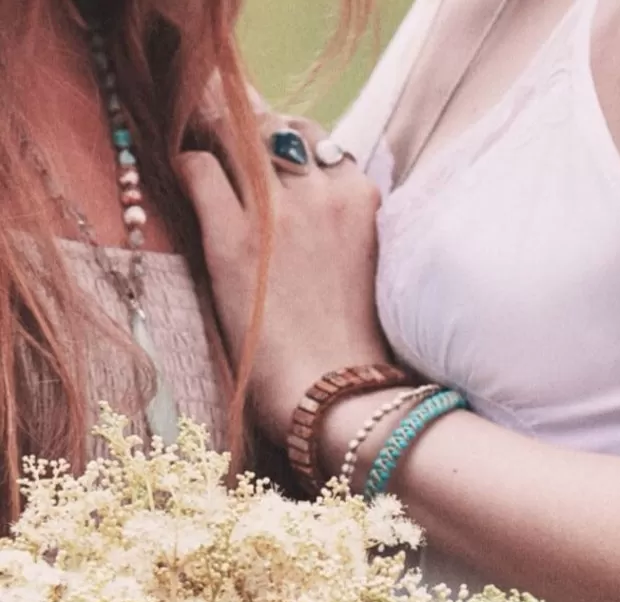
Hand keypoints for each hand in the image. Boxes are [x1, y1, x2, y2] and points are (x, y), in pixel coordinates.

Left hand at [177, 115, 390, 444]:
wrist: (341, 397)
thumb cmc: (360, 353)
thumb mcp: (374, 275)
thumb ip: (352, 233)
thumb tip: (325, 220)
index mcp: (366, 203)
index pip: (322, 143)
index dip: (292, 151)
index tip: (273, 166)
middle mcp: (326, 193)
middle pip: (281, 127)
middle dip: (255, 134)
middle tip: (231, 152)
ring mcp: (278, 212)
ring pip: (238, 131)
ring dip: (218, 137)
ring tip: (204, 154)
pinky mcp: (232, 238)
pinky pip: (199, 167)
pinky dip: (188, 167)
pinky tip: (186, 182)